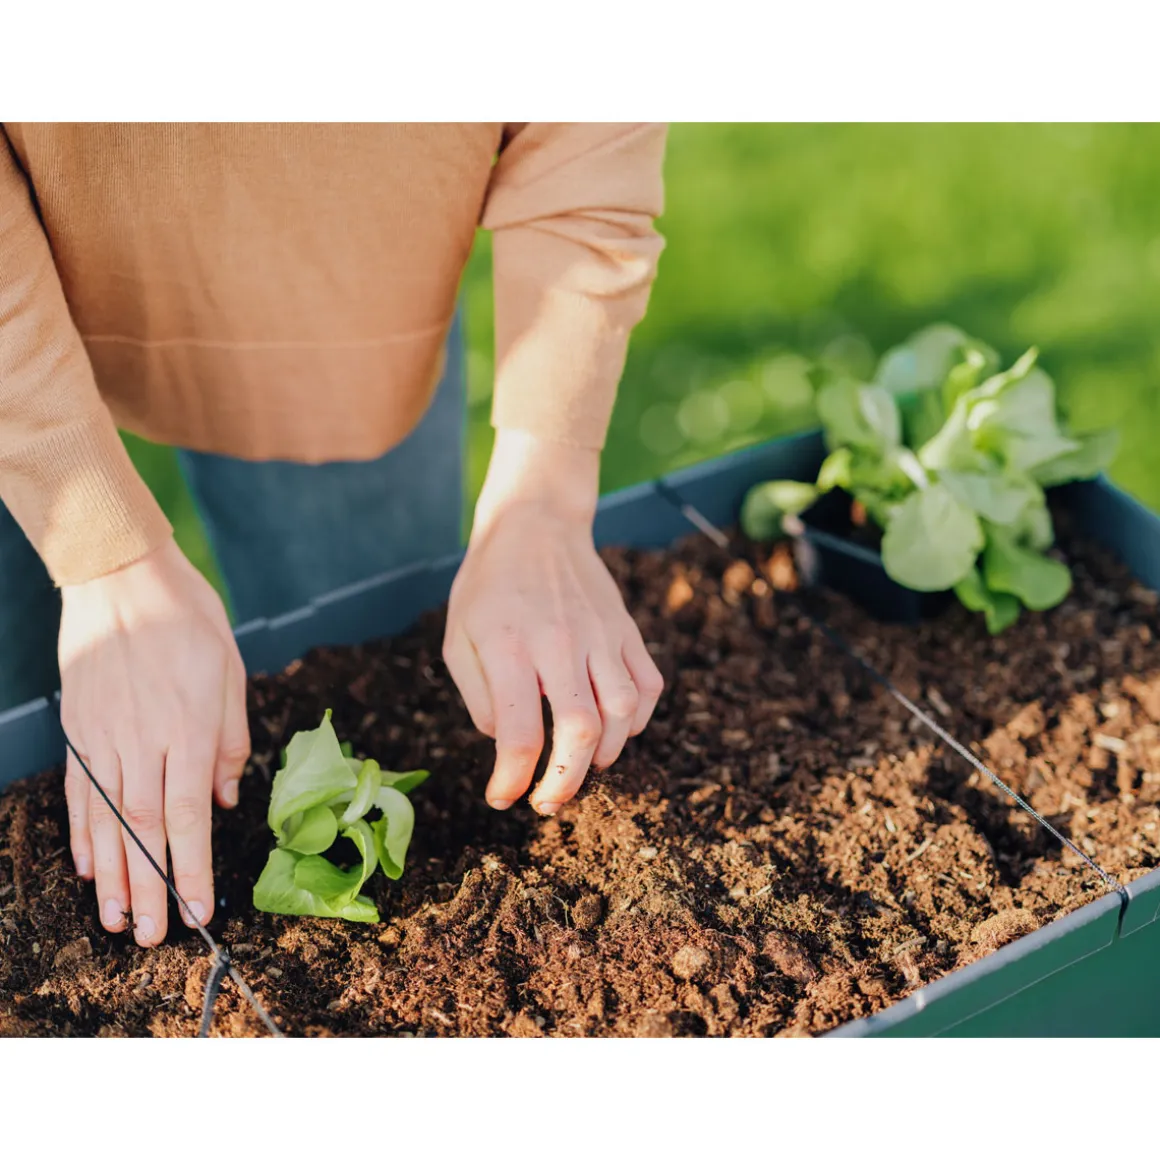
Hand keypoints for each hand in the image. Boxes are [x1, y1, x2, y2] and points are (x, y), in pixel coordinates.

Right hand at [59, 539, 248, 945]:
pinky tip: (88, 866)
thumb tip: (227, 801)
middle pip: (145, 828)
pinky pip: (79, 790)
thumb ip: (231, 741)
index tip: (199, 911)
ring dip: (113, 874)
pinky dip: (83, 832)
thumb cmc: (189, 619)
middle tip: (153, 937)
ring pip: (107, 819)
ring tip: (117, 919)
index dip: (193, 868)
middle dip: (152, 887)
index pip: (189, 813)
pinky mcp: (78, 728)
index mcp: (190, 727)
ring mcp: (104, 736)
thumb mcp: (231, 671)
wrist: (122, 577)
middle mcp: (144, 740)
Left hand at [443, 431, 662, 814]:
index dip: (513, 781)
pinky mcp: (626, 629)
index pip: (519, 734)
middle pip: (580, 731)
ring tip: (581, 763)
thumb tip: (508, 745)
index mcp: (508, 647)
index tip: (503, 798)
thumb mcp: (458, 638)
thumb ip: (479, 697)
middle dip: (566, 782)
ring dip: (604, 754)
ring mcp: (600, 634)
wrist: (535, 523)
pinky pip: (647, 686)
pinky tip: (613, 729)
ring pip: (622, 712)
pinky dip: (637, 721)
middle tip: (548, 802)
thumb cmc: (488, 586)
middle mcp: (559, 642)